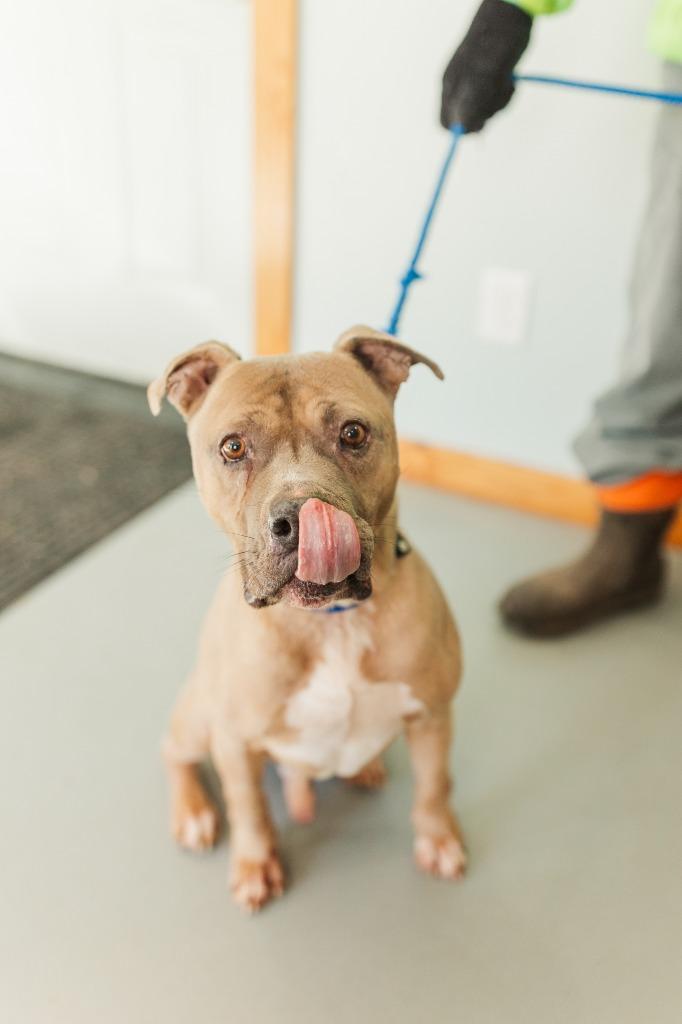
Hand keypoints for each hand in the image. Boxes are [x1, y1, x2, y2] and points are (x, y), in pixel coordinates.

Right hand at [440, 0, 531, 132]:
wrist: (510, 12)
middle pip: (467, 120)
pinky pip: (492, 98)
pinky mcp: (486, 76)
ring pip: (483, 110)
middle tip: (500, 94)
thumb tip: (462, 128)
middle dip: (486, 114)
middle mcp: (457, 85)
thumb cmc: (498, 41)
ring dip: (498, 103)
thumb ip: (472, 103)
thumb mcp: (486, 76)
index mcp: (450, 85)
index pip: (447, 123)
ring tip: (507, 83)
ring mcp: (471, 80)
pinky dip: (503, 95)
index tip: (484, 121)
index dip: (465, 128)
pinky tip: (509, 81)